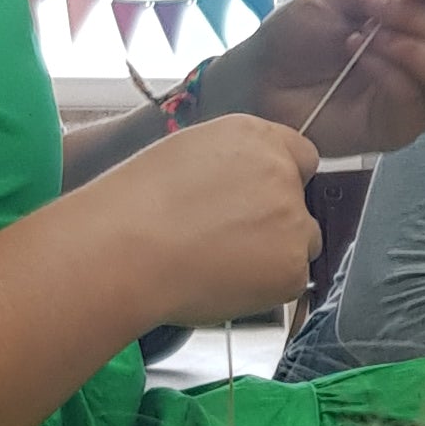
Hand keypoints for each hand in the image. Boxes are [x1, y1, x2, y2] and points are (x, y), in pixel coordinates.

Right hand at [87, 111, 322, 330]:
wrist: (125, 251)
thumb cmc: (135, 207)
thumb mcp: (185, 156)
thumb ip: (229, 165)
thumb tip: (239, 187)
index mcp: (253, 137)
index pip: (300, 156)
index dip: (282, 182)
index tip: (260, 202)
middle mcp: (280, 173)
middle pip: (300, 203)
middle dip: (276, 222)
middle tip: (229, 240)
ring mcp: (292, 220)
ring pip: (300, 243)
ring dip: (274, 255)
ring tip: (221, 263)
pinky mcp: (291, 267)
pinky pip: (291, 281)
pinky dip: (266, 288)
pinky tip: (224, 282)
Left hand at [206, 0, 424, 156]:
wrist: (260, 77)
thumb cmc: (296, 36)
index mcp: (413, 22)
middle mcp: (422, 58)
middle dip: (417, 17)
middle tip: (373, 12)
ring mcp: (413, 96)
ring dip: (415, 48)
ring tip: (371, 38)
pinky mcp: (399, 128)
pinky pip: (416, 101)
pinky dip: (392, 73)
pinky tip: (361, 59)